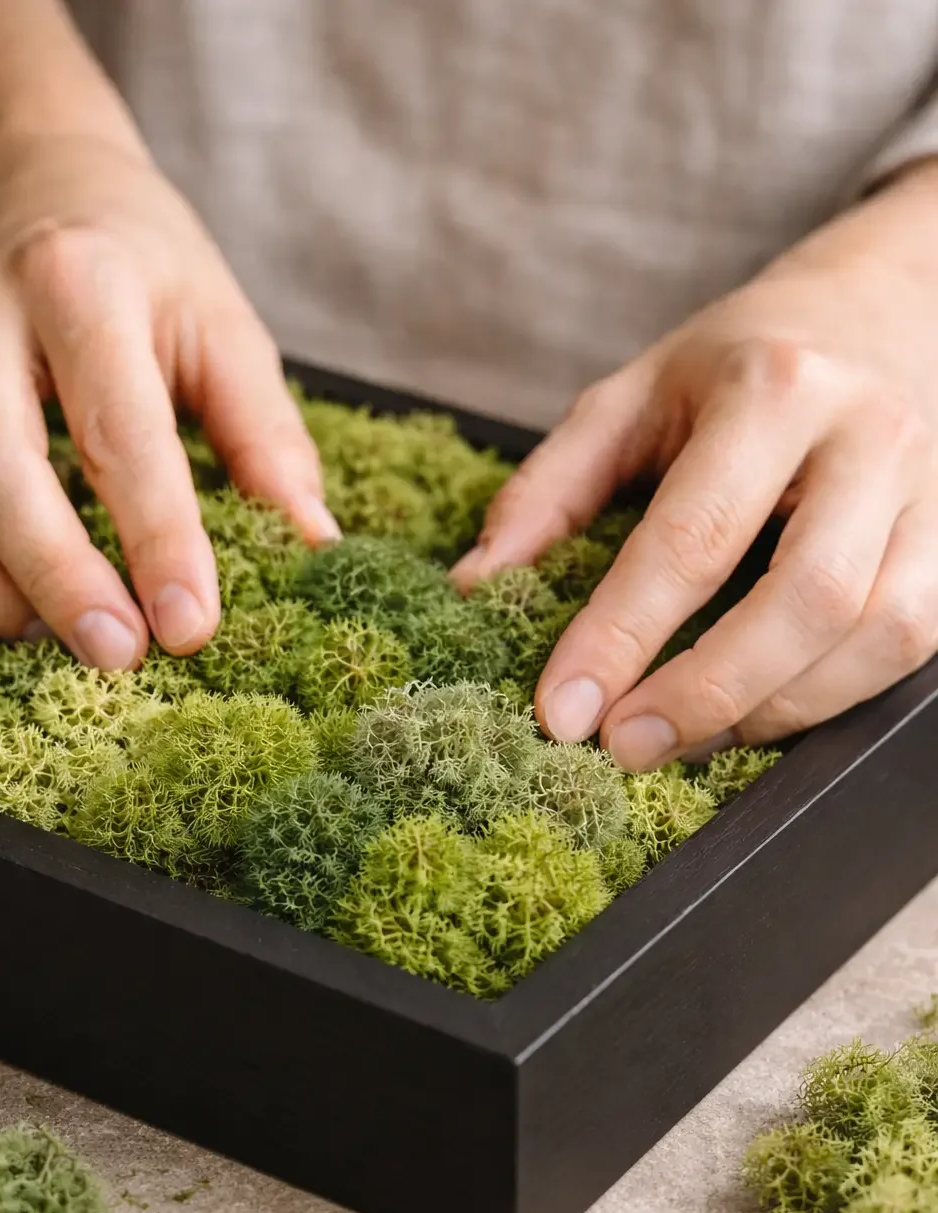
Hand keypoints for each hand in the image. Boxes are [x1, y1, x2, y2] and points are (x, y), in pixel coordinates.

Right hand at [0, 131, 335, 666]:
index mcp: (85, 287)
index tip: (192, 626)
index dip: (158, 540)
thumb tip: (313, 545)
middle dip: (57, 576)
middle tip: (118, 654)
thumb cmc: (138, 257)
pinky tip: (0, 604)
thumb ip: (265, 434)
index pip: (121, 433)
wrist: (18, 169)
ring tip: (54, 641)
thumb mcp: (221, 321)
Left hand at [451, 164, 937, 768]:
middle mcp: (868, 436)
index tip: (561, 712)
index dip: (621, 635)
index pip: (692, 534)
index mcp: (773, 387)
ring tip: (683, 737)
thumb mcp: (632, 396)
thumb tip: (475, 587)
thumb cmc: (744, 363)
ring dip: (772, 711)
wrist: (886, 312)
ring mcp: (931, 492)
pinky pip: (910, 646)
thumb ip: (549, 489)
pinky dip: (829, 698)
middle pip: (804, 596)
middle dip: (706, 692)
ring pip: (875, 633)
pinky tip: (758, 711)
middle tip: (624, 744)